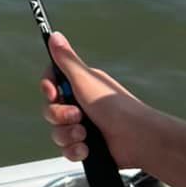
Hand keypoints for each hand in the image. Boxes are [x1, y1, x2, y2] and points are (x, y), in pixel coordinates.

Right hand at [41, 30, 146, 163]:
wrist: (137, 138)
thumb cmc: (115, 107)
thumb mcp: (85, 80)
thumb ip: (66, 60)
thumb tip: (54, 35)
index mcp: (80, 86)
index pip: (52, 84)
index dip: (48, 89)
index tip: (53, 93)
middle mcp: (81, 105)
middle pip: (50, 110)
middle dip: (59, 116)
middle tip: (78, 116)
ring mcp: (84, 126)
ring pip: (57, 132)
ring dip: (68, 135)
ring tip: (85, 134)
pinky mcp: (87, 146)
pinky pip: (67, 150)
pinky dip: (75, 151)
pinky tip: (87, 149)